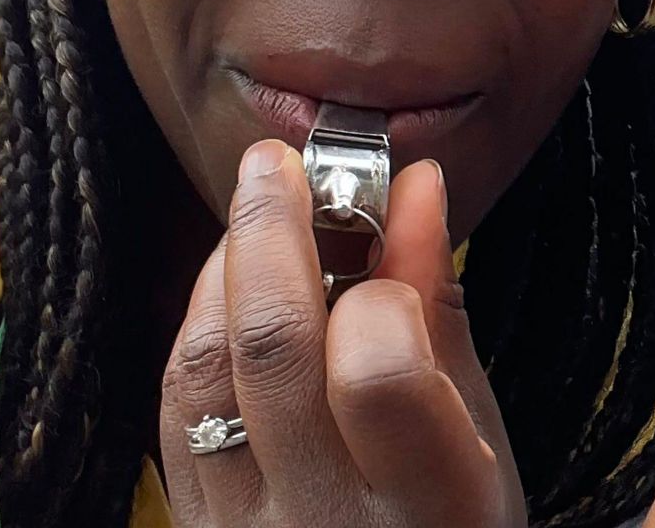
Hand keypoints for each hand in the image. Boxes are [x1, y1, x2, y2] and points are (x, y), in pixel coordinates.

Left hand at [159, 141, 525, 527]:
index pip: (379, 375)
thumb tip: (415, 188)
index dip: (378, 284)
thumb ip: (442, 312)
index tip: (389, 224)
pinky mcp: (192, 527)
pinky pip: (172, 410)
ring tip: (256, 212)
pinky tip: (231, 288)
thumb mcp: (482, 435)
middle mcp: (324, 523)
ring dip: (222, 273)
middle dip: (269, 232)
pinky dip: (197, 328)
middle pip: (272, 351)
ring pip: (199, 375)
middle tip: (279, 163)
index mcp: (430, 507)